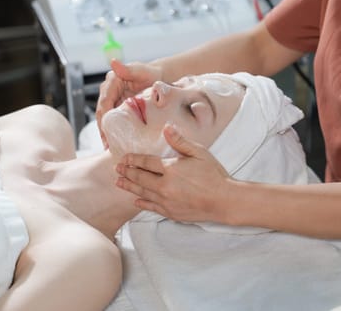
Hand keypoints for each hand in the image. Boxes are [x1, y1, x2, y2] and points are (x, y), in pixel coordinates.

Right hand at [96, 59, 162, 147]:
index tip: (106, 131)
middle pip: (102, 113)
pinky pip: (114, 121)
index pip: (104, 102)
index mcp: (112, 81)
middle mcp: (108, 90)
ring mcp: (113, 99)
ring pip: (106, 119)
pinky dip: (113, 131)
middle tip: (107, 145)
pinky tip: (115, 144)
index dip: (104, 117)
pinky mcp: (118, 107)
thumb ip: (128, 69)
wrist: (159, 78)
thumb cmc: (152, 73)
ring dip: (106, 133)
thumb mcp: (142, 71)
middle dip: (103, 129)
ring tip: (109, 148)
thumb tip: (113, 63)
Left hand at [115, 124, 230, 222]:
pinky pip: (151, 207)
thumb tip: (167, 128)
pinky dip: (142, 203)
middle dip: (127, 172)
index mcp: (171, 169)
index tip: (125, 158)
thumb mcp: (199, 153)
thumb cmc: (214, 176)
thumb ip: (180, 141)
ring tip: (119, 183)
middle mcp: (165, 186)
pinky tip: (136, 200)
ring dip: (129, 186)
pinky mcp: (171, 212)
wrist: (224, 201)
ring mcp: (166, 201)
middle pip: (140, 178)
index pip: (146, 162)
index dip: (134, 159)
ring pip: (142, 192)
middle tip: (117, 169)